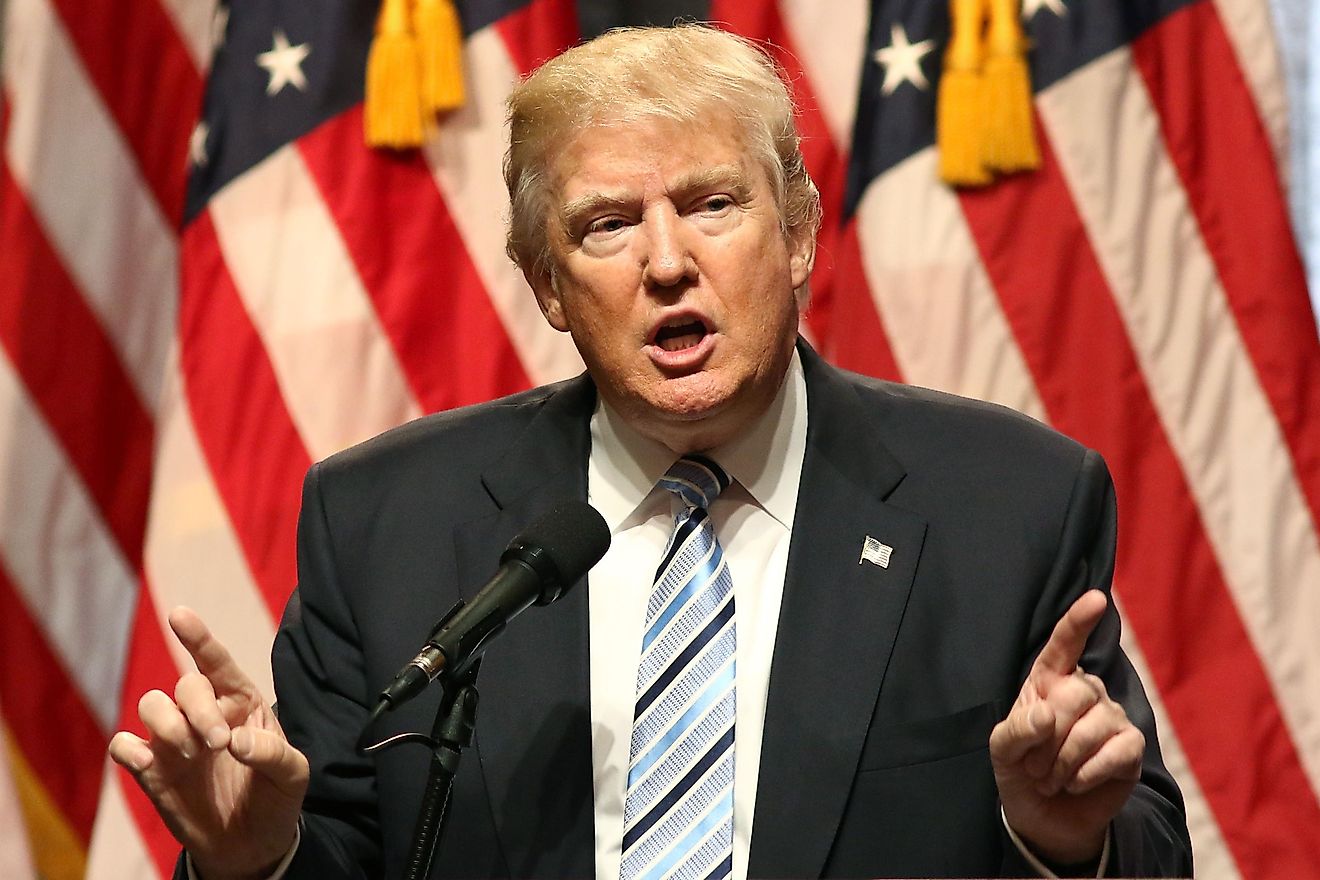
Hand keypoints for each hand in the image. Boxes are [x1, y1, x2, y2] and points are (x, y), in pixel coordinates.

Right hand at [108, 608, 309, 879]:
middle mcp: (204, 713)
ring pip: (150, 704)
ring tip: (194, 754)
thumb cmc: (276, 797)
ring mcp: (174, 740)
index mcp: (241, 703)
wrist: (252, 845)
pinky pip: (123, 745)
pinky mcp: (150, 769)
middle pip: (185, 685)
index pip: (217, 662)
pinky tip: (148, 762)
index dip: (198, 638)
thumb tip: (237, 741)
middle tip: (217, 742)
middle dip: (198, 708)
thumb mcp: (293, 775)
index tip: (179, 615)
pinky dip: (129, 748)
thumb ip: (273, 753)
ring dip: (169, 724)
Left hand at [990, 590, 1143, 864]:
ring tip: (1050, 779)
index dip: (1078, 621)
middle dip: (1048, 737)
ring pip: (1093, 725)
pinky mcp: (1130, 747)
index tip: (1097, 598)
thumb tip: (1047, 715)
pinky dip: (1087, 773)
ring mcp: (1111, 716)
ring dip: (1063, 762)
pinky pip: (1115, 751)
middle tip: (1034, 766)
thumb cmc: (1021, 771)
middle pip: (1075, 692)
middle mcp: (1084, 690)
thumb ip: (1017, 729)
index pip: (1064, 644)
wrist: (1044, 816)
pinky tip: (1075, 784)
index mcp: (1049, 681)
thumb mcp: (1003, 750)